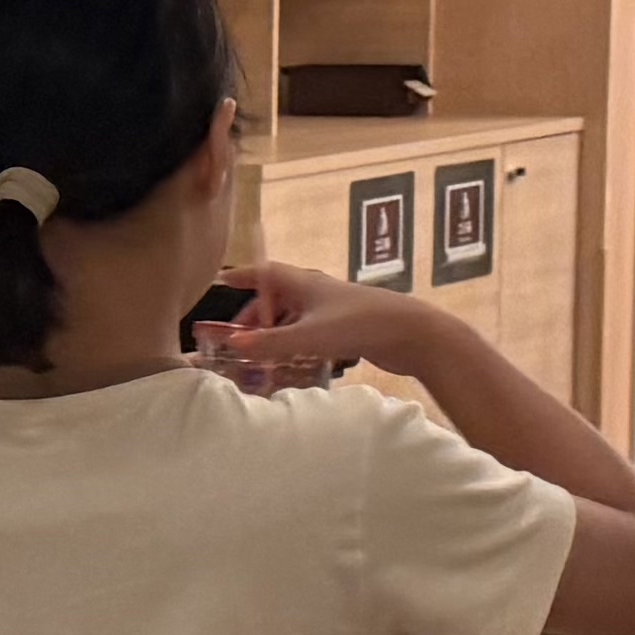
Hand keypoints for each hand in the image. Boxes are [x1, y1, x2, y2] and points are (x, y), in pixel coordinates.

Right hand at [208, 258, 452, 385]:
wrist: (413, 334)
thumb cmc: (360, 326)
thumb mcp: (309, 337)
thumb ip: (271, 344)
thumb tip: (233, 345)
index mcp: (305, 284)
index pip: (265, 273)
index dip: (243, 276)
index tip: (221, 281)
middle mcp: (318, 292)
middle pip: (278, 298)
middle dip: (256, 316)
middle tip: (238, 339)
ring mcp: (334, 310)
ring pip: (296, 316)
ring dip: (277, 332)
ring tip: (262, 354)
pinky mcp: (348, 328)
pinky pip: (312, 331)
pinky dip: (297, 343)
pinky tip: (295, 361)